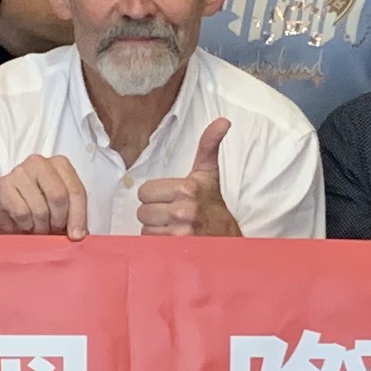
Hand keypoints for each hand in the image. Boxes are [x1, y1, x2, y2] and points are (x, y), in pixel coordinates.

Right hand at [0, 154, 89, 236]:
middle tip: (54, 230)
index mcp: (60, 164)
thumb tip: (79, 234)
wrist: (12, 215)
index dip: (78, 216)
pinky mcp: (3, 185)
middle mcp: (39, 162)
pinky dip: (26, 225)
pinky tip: (26, 223)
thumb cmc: (42, 209)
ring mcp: (19, 171)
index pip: (75, 190)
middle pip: (58, 196)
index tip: (77, 236)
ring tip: (39, 227)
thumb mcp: (64, 210)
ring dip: (41, 226)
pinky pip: (22, 213)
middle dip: (58, 220)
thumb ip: (75, 217)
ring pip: (40, 208)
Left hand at [136, 118, 232, 237]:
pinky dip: (158, 243)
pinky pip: (150, 243)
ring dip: (156, 229)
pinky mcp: (177, 248)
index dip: (155, 196)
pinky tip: (172, 239)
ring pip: (145, 228)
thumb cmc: (213, 204)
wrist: (228, 237)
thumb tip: (222, 121)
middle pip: (142, 211)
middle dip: (154, 213)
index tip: (171, 198)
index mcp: (187, 188)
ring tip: (173, 226)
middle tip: (171, 214)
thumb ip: (209, 146)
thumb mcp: (209, 173)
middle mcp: (183, 209)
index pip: (144, 191)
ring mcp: (180, 231)